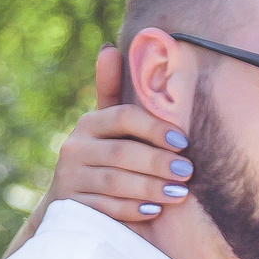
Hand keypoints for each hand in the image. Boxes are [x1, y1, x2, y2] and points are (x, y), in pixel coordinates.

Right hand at [48, 43, 196, 226]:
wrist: (70, 207)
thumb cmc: (101, 159)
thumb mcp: (105, 128)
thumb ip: (110, 92)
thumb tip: (109, 48)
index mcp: (89, 125)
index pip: (123, 117)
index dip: (155, 127)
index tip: (183, 141)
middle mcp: (74, 148)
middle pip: (123, 152)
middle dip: (159, 162)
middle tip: (188, 171)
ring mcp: (70, 178)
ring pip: (116, 181)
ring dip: (151, 187)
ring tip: (179, 193)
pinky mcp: (72, 206)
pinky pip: (106, 208)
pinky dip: (132, 209)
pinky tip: (154, 210)